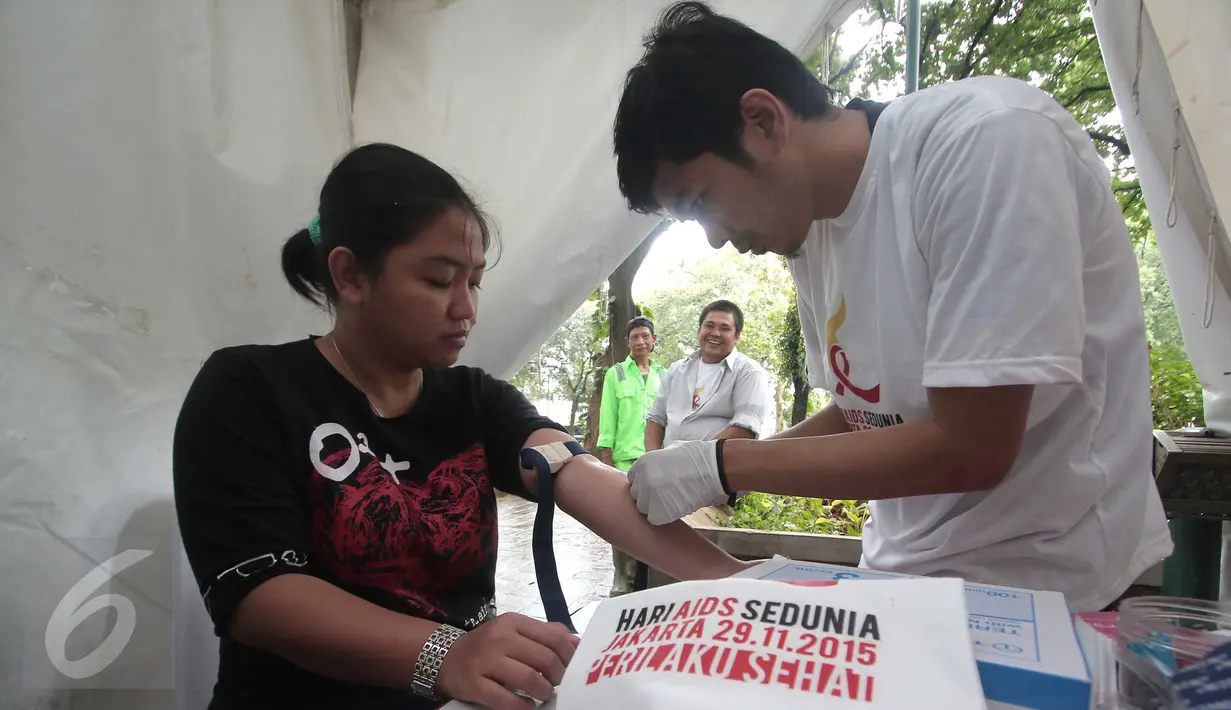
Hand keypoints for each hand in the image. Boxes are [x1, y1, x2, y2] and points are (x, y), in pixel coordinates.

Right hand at [437, 613, 579, 709]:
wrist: (446, 657)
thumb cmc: (487, 646)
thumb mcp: (513, 630)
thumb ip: (544, 633)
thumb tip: (577, 643)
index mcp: (513, 622)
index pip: (553, 636)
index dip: (570, 655)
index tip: (573, 667)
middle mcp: (500, 638)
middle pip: (544, 658)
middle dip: (558, 676)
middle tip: (558, 684)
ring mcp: (486, 661)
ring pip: (529, 678)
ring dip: (544, 691)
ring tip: (545, 694)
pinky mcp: (475, 684)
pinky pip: (505, 699)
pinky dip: (522, 705)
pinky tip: (527, 705)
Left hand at [627, 440, 727, 524]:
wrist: (712, 470)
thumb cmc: (696, 457)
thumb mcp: (669, 452)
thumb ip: (656, 463)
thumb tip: (653, 470)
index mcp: (643, 463)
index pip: (633, 479)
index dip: (644, 483)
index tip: (654, 485)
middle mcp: (642, 480)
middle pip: (636, 494)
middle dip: (647, 495)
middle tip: (663, 494)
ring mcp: (650, 497)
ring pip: (643, 508)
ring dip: (654, 507)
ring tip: (670, 502)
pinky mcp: (659, 512)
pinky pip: (654, 519)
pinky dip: (663, 516)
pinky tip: (673, 509)